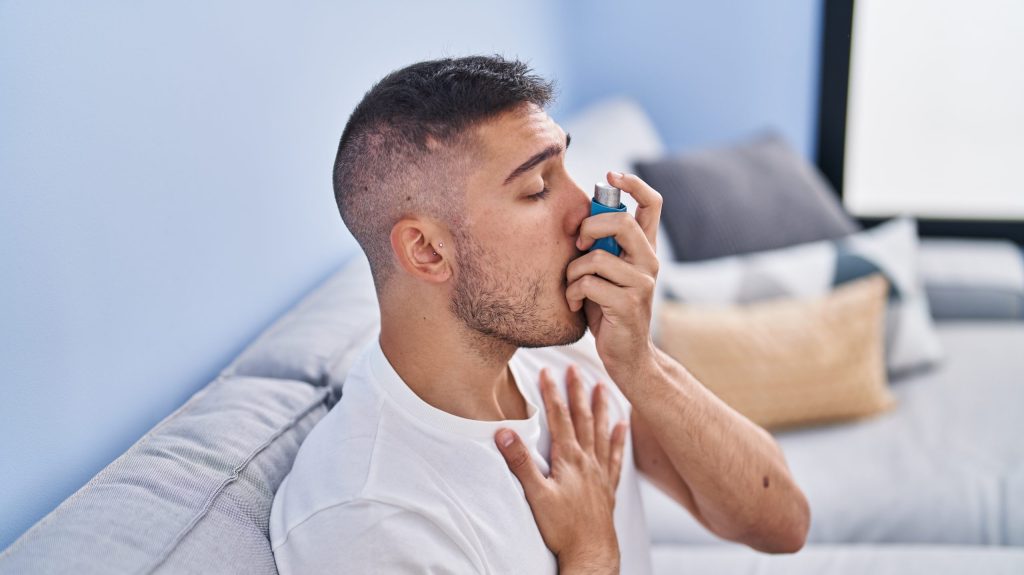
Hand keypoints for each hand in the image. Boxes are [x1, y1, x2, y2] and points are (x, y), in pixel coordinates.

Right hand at [495, 365, 627, 573]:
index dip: (553, 392)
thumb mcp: (536, 495)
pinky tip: (622, 426)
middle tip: (576, 368)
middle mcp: (588, 461)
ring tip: (603, 386)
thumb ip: (521, 463)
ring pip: (601, 431)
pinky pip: (615, 456)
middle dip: (577, 391)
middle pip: (583, 418)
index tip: (548, 370)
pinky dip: (618, 438)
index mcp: (569, 459)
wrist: (591, 554)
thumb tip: (504, 433)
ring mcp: (600, 473)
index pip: (560, 417)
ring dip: (601, 407)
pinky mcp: (608, 487)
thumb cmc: (563, 528)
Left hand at [567, 171, 662, 378]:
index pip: (653, 203)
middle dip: (589, 226)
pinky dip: (571, 292)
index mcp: (645, 248)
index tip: (610, 175)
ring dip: (572, 272)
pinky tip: (573, 304)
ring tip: (571, 286)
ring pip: (596, 257)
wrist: (626, 356)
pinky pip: (587, 283)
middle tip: (578, 244)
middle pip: (621, 221)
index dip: (634, 183)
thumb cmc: (607, 310)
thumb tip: (579, 217)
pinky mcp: (628, 304)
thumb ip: (601, 246)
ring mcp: (641, 283)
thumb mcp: (605, 272)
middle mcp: (649, 261)